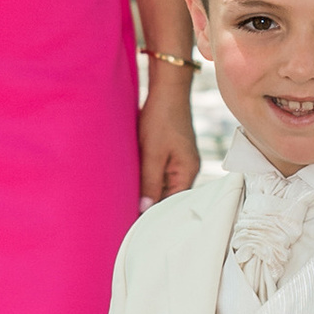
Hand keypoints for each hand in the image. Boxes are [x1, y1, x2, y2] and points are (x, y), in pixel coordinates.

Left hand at [138, 73, 199, 205]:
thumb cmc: (161, 118)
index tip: (134, 224)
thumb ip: (149, 182)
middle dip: (148, 204)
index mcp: (187, 172)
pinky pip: (158, 172)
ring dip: (146, 189)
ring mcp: (178, 161)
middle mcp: (185, 169)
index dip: (154, 214)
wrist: (166, 89)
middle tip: (126, 216)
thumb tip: (145, 209)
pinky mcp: (169, 152)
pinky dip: (146, 176)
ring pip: (160, 183)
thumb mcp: (153, 153)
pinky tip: (132, 180)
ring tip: (126, 201)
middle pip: (167, 195)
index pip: (171, 203)